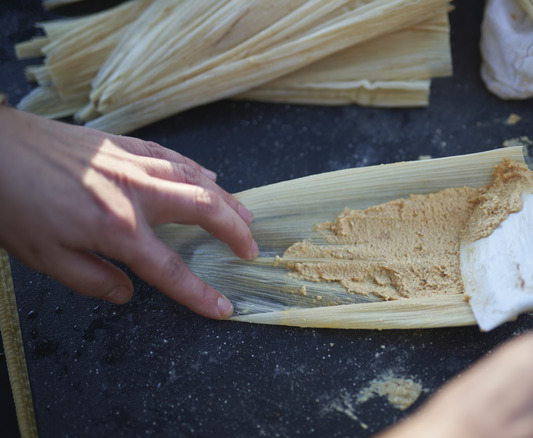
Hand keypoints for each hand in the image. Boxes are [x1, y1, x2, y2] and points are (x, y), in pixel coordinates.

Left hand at [0, 106, 257, 318]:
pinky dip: (197, 169)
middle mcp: (136, 193)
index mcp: (118, 229)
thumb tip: (125, 294)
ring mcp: (133, 165)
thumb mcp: (44, 257)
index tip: (222, 307)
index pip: (170, 269)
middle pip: (204, 210)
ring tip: (246, 214)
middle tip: (251, 249)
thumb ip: (92, 280)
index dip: (199, 293)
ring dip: (227, 199)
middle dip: (234, 231)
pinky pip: (173, 157)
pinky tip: (209, 176)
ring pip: (196, 179)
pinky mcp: (123, 146)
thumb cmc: (13, 203)